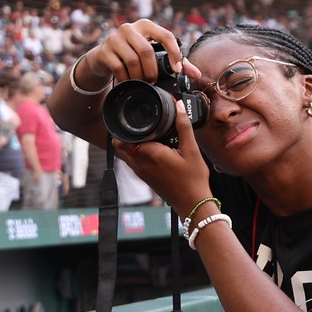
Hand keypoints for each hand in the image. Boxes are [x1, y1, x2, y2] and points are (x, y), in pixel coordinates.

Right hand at [74, 19, 181, 94]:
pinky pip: (118, 68)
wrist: (103, 57)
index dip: (174, 53)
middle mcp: (129, 28)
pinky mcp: (104, 51)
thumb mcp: (153, 53)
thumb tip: (196, 75)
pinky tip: (128, 82)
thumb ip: (175, 61)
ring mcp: (114, 38)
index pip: (165, 35)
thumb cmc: (133, 53)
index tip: (176, 70)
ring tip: (142, 82)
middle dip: (152, 70)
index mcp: (146, 25)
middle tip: (154, 81)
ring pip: (132, 60)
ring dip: (140, 76)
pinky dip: (126, 79)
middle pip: (146, 51)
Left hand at [110, 104, 213, 219]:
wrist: (192, 203)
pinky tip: (149, 147)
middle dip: (124, 133)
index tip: (134, 117)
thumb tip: (178, 107)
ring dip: (128, 143)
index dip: (125, 126)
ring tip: (143, 133)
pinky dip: (134, 152)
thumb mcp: (191, 150)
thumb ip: (183, 126)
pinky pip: (131, 161)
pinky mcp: (144, 177)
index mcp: (149, 154)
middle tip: (137, 123)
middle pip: (119, 145)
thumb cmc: (192, 180)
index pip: (124, 137)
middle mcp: (140, 164)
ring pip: (123, 154)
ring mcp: (140, 172)